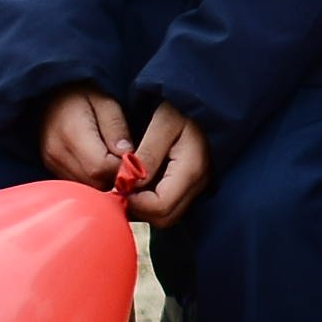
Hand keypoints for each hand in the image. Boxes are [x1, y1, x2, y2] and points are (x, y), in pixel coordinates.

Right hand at [37, 85, 132, 190]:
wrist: (50, 94)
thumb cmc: (83, 95)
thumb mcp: (106, 102)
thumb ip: (116, 128)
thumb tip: (127, 155)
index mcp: (72, 133)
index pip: (100, 167)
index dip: (121, 168)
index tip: (134, 160)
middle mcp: (58, 152)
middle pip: (93, 182)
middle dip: (115, 177)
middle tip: (127, 162)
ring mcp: (51, 162)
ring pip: (85, 186)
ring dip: (104, 180)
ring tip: (114, 162)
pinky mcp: (51, 167)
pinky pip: (77, 183)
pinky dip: (92, 180)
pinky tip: (100, 166)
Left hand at [127, 104, 210, 224]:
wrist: (200, 102)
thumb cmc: (180, 109)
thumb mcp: (163, 123)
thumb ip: (147, 153)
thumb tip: (132, 184)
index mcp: (192, 169)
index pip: (161, 206)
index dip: (136, 201)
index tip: (121, 183)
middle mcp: (199, 184)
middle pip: (165, 218)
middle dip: (140, 208)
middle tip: (124, 186)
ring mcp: (198, 188)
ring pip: (167, 217)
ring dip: (145, 206)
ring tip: (132, 183)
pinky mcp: (192, 187)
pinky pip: (170, 207)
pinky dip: (152, 202)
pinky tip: (142, 183)